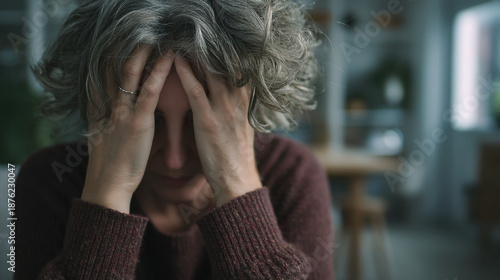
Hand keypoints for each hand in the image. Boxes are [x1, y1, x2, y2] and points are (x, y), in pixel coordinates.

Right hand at [81, 46, 174, 212]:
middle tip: (141, 35)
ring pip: (132, 74)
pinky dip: (159, 73)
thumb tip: (117, 116)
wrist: (107, 185)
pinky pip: (149, 92)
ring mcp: (123, 113)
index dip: (116, 59)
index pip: (107, 76)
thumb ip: (111, 122)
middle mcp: (110, 106)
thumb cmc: (112, 165)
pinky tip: (168, 59)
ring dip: (144, 53)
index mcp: (102, 109)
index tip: (125, 46)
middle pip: (117, 69)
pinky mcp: (137, 122)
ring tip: (155, 37)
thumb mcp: (106, 138)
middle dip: (129, 50)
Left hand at [174, 54, 261, 206]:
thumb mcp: (240, 128)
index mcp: (244, 103)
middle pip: (224, 66)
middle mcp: (236, 102)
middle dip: (210, 50)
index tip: (213, 42)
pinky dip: (186, 74)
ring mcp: (223, 110)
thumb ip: (235, 110)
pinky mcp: (208, 120)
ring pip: (210, 73)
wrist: (237, 179)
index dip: (224, 54)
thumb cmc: (235, 157)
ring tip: (184, 39)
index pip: (236, 70)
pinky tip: (177, 61)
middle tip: (195, 34)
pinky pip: (196, 91)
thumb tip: (228, 99)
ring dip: (197, 55)